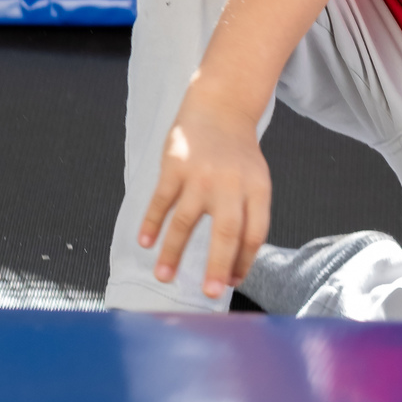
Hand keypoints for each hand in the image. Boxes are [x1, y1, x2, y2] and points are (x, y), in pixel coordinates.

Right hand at [138, 93, 271, 299]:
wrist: (220, 109)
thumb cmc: (238, 156)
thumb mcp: (255, 181)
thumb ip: (248, 217)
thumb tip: (232, 265)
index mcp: (257, 189)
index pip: (254, 233)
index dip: (243, 261)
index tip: (230, 282)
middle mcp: (231, 184)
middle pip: (226, 232)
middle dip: (217, 265)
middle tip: (208, 293)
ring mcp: (201, 175)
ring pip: (185, 221)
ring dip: (173, 252)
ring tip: (164, 277)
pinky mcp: (175, 165)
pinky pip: (161, 201)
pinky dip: (151, 223)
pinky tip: (145, 242)